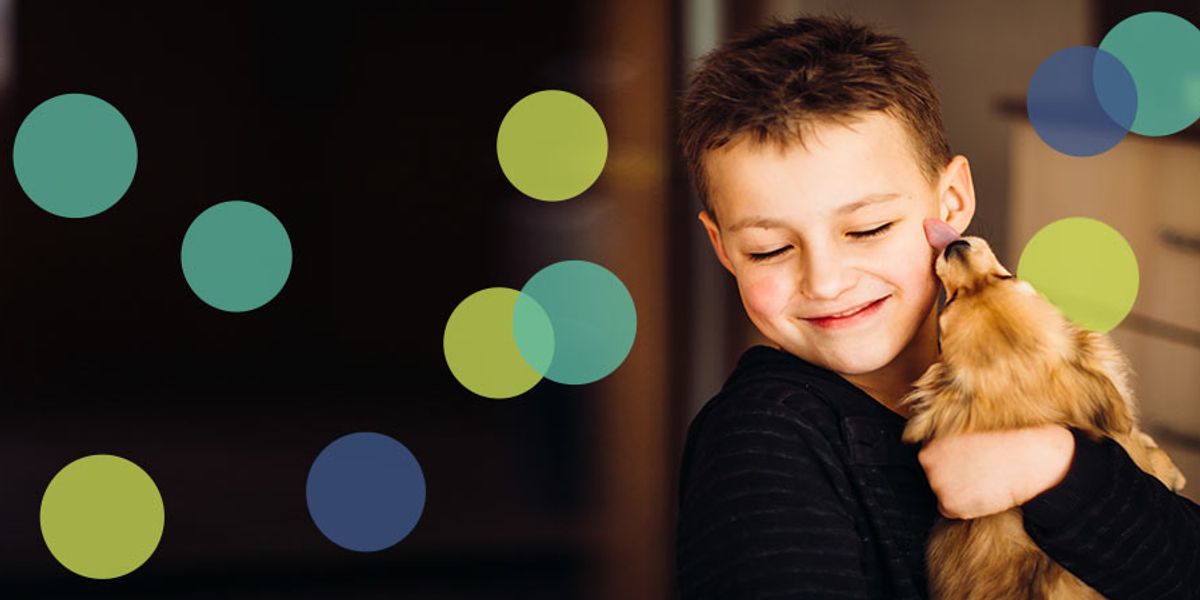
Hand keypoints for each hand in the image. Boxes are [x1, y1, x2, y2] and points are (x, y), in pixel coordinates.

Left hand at [917, 424, 1074, 518]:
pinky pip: (951, 512)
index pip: (931, 464)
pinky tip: (983, 494)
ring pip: (944, 497)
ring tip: (984, 482)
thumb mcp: (967, 438)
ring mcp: (937, 484)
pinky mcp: (949, 504)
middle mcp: (928, 464)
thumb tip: (945, 463)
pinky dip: (967, 508)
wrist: (1025, 458)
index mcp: (931, 446)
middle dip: (954, 481)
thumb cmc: (1003, 445)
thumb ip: (948, 450)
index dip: (952, 466)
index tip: (969, 465)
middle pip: (935, 481)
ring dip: (961, 495)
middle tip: (978, 474)